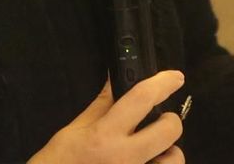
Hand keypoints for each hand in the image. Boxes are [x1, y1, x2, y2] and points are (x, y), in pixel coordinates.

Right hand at [28, 70, 185, 163]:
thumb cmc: (59, 163)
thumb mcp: (74, 131)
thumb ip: (102, 106)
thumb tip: (115, 80)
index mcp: (105, 135)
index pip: (141, 99)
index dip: (162, 83)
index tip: (175, 77)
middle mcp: (125, 157)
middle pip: (169, 131)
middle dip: (170, 121)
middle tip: (159, 122)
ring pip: (175, 159)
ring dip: (168, 153)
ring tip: (153, 153)